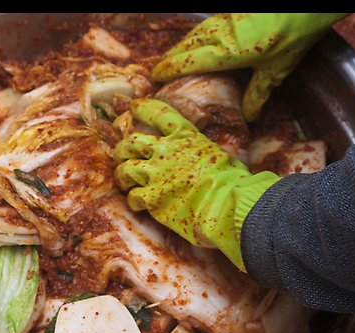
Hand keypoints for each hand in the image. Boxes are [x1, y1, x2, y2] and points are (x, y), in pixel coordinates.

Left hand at [114, 99, 279, 269]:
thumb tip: (199, 155)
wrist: (227, 204)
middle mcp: (165, 151)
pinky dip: (133, 200)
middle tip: (123, 154)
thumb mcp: (219, 153)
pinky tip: (138, 204)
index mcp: (185, 136)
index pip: (158, 114)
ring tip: (124, 181)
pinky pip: (132, 197)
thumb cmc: (232, 181)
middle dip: (123, 148)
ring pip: (125, 169)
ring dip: (122, 175)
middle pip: (132, 142)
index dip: (143, 108)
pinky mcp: (151, 198)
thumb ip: (199, 151)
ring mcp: (155, 174)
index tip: (133, 106)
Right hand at [152, 13, 347, 120]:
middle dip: (170, 58)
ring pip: (194, 34)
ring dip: (181, 46)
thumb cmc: (292, 36)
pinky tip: (199, 40)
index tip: (155, 76)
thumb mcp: (275, 71)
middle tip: (159, 69)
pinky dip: (196, 36)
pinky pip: (206, 26)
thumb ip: (258, 93)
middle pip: (185, 46)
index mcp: (225, 52)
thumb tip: (249, 115)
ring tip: (174, 56)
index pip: (188, 62)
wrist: (305, 4)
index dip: (169, 69)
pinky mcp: (231, 11)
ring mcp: (224, 19)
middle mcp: (218, 34)